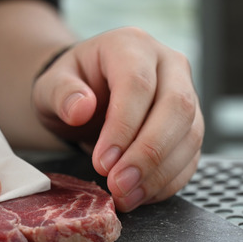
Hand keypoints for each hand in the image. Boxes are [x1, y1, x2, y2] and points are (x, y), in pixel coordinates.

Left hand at [32, 27, 203, 211]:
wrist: (85, 95)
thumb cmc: (69, 87)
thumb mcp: (50, 85)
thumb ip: (60, 93)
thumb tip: (81, 108)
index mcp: (131, 45)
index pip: (138, 84)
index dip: (123, 126)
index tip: (102, 161)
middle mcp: (167, 64)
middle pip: (176, 107)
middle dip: (148, 153)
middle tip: (118, 185)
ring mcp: (185, 93)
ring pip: (190, 134)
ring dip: (160, 173)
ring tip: (126, 196)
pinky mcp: (191, 124)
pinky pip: (191, 155)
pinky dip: (168, 180)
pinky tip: (141, 194)